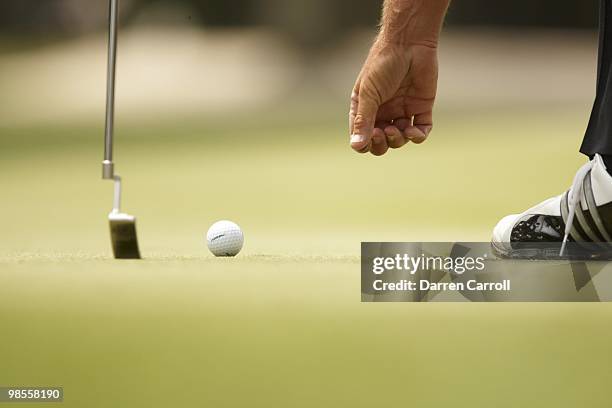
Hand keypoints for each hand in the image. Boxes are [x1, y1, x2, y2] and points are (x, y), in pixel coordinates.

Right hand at [349, 41, 437, 155]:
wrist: (409, 43)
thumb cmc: (383, 64)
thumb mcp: (369, 93)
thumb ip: (364, 120)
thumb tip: (356, 146)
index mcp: (365, 108)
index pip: (362, 136)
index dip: (366, 143)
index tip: (373, 134)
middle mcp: (383, 112)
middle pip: (380, 142)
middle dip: (383, 143)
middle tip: (386, 131)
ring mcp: (402, 111)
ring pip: (399, 139)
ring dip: (399, 139)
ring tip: (400, 127)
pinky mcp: (421, 108)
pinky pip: (420, 131)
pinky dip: (418, 137)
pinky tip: (414, 132)